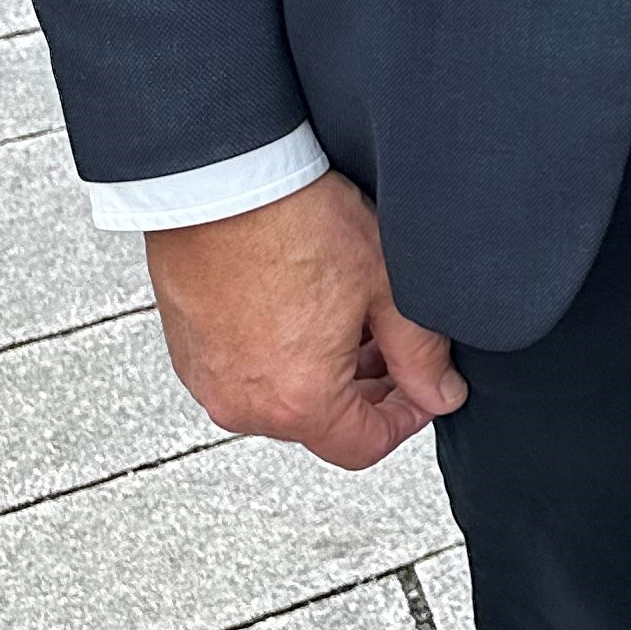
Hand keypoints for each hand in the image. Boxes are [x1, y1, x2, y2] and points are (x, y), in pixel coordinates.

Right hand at [143, 171, 460, 468]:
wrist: (226, 183)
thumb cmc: (300, 226)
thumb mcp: (388, 289)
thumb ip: (421, 355)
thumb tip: (442, 394)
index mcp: (298, 401)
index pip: (362, 447)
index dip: (404, 421)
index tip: (424, 389)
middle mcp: (243, 404)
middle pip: (320, 425)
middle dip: (367, 392)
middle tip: (395, 345)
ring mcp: (209, 380)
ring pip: (283, 398)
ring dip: (324, 373)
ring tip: (355, 317)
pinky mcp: (188, 352)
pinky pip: (246, 373)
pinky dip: (282, 356)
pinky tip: (308, 308)